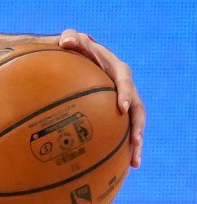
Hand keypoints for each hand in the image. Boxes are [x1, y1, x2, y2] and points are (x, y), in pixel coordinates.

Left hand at [57, 29, 145, 166]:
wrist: (71, 56)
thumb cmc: (70, 47)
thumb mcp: (70, 39)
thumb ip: (70, 37)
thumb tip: (66, 41)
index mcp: (115, 68)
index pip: (123, 79)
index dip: (124, 93)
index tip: (121, 108)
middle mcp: (123, 86)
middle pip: (137, 107)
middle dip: (138, 126)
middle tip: (135, 142)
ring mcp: (120, 100)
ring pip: (134, 122)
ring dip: (135, 142)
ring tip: (134, 162)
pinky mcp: (114, 112)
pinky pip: (121, 129)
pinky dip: (122, 145)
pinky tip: (119, 165)